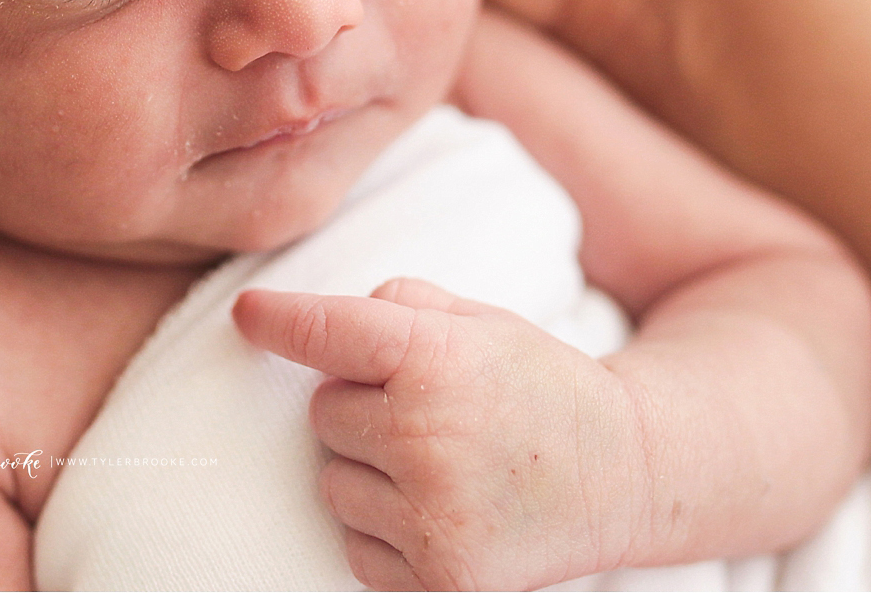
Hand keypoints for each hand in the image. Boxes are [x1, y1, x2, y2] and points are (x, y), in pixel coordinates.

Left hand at [234, 278, 646, 591]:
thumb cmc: (536, 384)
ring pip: (332, 484)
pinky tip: (441, 507)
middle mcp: (428, 438)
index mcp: (439, 360)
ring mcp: (433, 517)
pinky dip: (383, 530)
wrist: (622, 472)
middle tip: (428, 409)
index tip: (248, 316)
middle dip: (360, 406)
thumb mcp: (478, 319)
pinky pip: (355, 546)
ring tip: (437, 461)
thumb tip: (313, 324)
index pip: (330, 333)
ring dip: (367, 470)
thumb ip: (397, 304)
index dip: (280, 321)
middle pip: (323, 414)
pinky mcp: (439, 579)